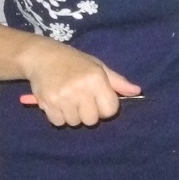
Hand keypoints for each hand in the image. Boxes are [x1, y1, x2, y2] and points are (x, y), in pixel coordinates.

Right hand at [19, 37, 140, 126]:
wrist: (42, 56)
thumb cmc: (74, 62)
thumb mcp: (98, 67)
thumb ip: (117, 82)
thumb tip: (137, 91)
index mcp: (96, 79)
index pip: (110, 110)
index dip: (105, 108)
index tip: (97, 100)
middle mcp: (80, 88)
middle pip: (92, 120)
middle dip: (88, 113)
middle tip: (80, 100)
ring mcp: (62, 97)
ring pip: (75, 123)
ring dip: (72, 115)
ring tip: (68, 100)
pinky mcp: (47, 102)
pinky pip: (58, 122)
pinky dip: (58, 116)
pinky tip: (57, 102)